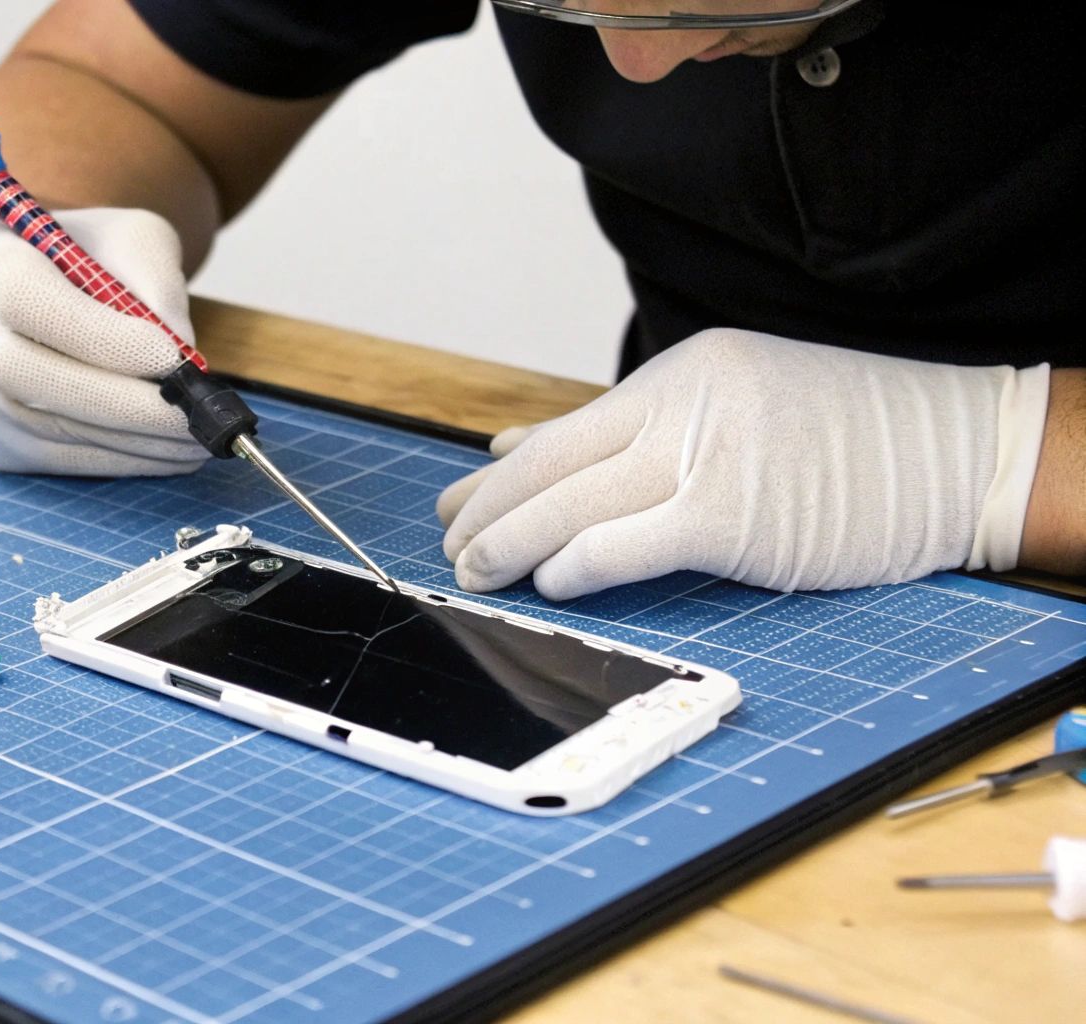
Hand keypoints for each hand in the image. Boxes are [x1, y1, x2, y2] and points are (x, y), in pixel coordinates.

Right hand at [0, 207, 208, 474]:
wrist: (31, 276)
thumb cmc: (80, 254)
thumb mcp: (129, 234)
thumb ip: (154, 278)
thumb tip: (179, 355)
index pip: (27, 301)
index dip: (98, 336)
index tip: (171, 359)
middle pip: (21, 374)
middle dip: (118, 403)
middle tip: (189, 417)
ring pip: (34, 429)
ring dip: (123, 443)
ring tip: (190, 441)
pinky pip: (42, 458)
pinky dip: (108, 460)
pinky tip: (156, 452)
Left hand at [435, 329, 1051, 599]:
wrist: (959, 452)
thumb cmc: (852, 442)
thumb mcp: (734, 408)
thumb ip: (634, 434)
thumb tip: (524, 448)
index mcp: (681, 375)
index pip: (561, 432)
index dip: (495, 478)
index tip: (455, 505)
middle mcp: (684, 404)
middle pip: (552, 465)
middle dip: (486, 513)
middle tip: (450, 548)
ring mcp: (707, 456)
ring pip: (574, 504)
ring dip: (512, 543)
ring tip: (476, 573)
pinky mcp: (732, 514)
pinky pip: (626, 542)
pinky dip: (575, 565)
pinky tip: (548, 583)